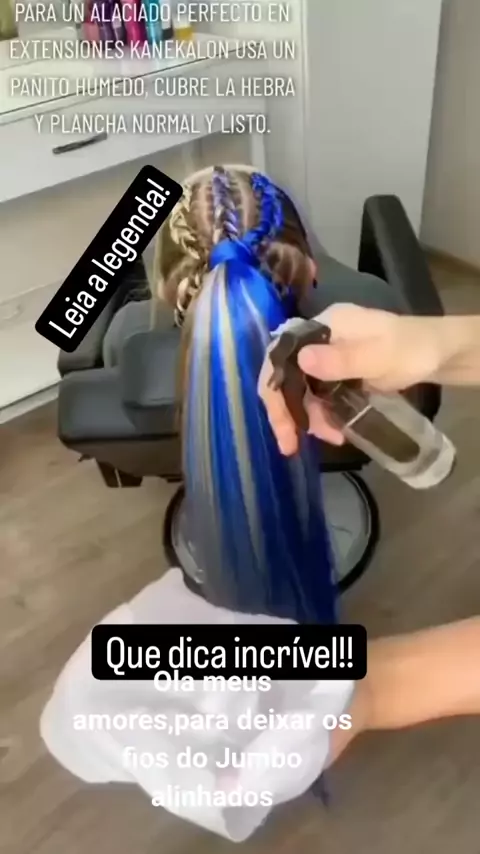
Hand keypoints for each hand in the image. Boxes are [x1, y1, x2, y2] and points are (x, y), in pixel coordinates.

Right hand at [258, 303, 441, 454]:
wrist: (439, 353)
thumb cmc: (412, 349)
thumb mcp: (380, 356)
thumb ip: (342, 359)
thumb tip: (302, 360)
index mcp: (323, 326)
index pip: (281, 354)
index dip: (273, 388)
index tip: (280, 421)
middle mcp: (319, 340)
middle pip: (286, 376)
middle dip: (286, 412)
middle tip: (289, 445)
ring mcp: (328, 357)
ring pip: (302, 391)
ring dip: (309, 418)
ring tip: (333, 438)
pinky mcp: (338, 374)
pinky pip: (319, 397)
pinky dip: (323, 416)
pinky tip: (335, 432)